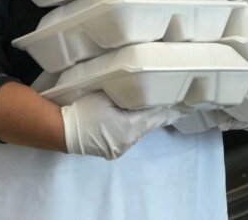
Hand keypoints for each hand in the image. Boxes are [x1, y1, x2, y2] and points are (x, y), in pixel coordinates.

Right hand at [61, 92, 183, 159]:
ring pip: (140, 132)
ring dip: (147, 121)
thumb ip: (129, 96)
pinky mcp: (113, 151)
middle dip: (162, 116)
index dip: (170, 109)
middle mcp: (130, 140)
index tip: (184, 104)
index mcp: (130, 126)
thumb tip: (146, 96)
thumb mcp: (107, 96)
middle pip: (151, 125)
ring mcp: (122, 148)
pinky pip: (130, 137)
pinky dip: (135, 128)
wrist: (63, 130)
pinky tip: (134, 121)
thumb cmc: (84, 108)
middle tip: (177, 108)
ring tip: (156, 110)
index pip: (157, 116)